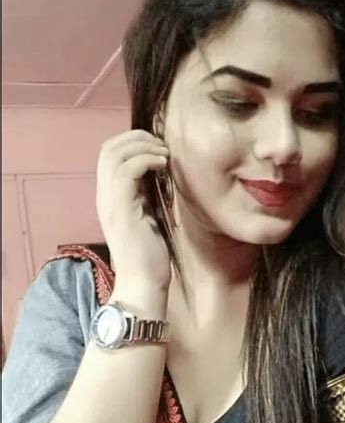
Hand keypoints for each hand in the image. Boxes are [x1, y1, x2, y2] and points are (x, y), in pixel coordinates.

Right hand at [96, 129, 171, 291]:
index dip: (132, 142)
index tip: (158, 148)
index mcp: (109, 197)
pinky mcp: (121, 209)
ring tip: (164, 155)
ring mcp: (109, 203)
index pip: (108, 154)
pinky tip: (163, 166)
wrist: (143, 284)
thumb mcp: (148, 215)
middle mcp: (104, 196)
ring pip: (115, 155)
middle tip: (161, 146)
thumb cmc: (149, 255)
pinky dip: (147, 160)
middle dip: (137, 138)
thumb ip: (146, 193)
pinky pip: (127, 170)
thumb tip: (158, 170)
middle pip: (108, 148)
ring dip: (144, 147)